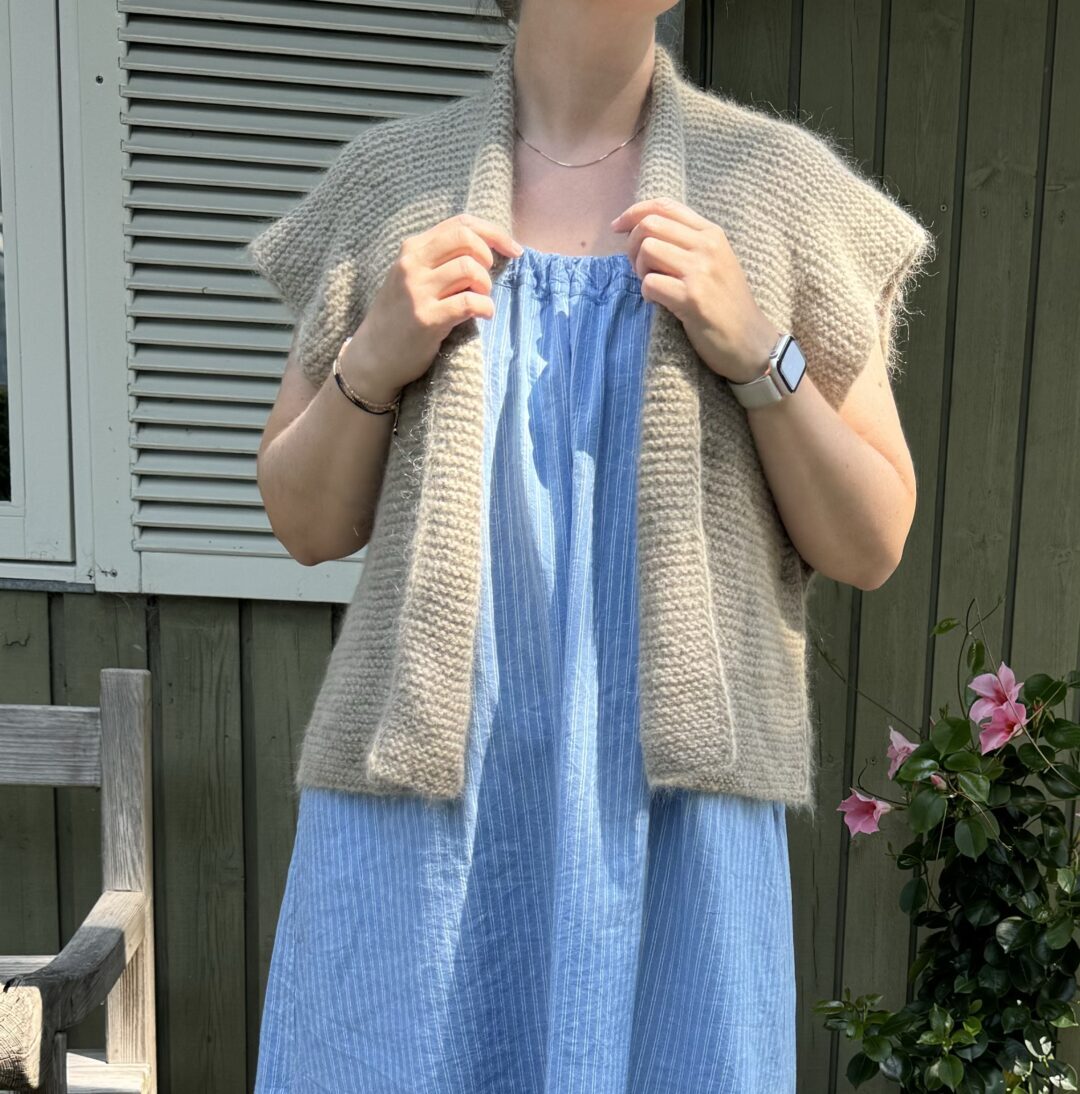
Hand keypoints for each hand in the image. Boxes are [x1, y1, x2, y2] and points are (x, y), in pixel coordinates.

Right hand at [353, 213, 522, 390]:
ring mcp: (418, 291)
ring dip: (485, 285)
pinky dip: (485, 307)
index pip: (460, 224)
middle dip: (488, 256)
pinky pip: (469, 302)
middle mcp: (412, 265)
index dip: (493, 233)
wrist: (373, 356)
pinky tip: (484, 314)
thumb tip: (486, 250)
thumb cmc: (399, 317)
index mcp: (412, 249)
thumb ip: (439, 261)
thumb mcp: (412, 278)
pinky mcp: (427, 319)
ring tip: (480, 299)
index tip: (513, 249)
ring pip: (469, 268)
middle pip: (465, 238)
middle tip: (486, 280)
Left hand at [611, 198, 779, 383]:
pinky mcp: (692, 297)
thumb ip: (686, 243)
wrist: (750, 342)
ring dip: (640, 270)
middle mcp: (707, 245)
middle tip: (640, 268)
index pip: (665, 206)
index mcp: (711, 233)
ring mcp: (700, 270)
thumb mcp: (715, 262)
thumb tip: (641, 230)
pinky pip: (650, 283)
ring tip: (654, 286)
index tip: (618, 228)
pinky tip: (659, 303)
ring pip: (647, 250)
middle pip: (649, 225)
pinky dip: (646, 293)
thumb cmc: (727, 304)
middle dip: (632, 245)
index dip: (634, 213)